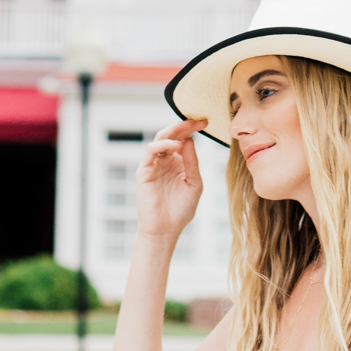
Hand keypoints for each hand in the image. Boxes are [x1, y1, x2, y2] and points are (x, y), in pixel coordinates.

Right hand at [136, 118, 205, 240]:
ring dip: (173, 131)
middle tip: (196, 120)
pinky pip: (150, 151)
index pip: (184, 139)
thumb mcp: (194, 183)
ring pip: (160, 139)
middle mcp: (165, 160)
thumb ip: (192, 162)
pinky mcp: (144, 171)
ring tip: (186, 128)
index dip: (193, 129)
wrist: (166, 229)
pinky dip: (162, 144)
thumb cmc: (181, 210)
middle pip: (172, 135)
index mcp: (178, 162)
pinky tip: (175, 145)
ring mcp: (154, 164)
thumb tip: (190, 140)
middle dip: (184, 125)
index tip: (206, 122)